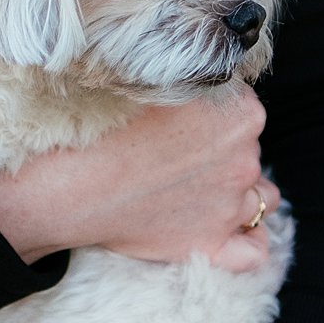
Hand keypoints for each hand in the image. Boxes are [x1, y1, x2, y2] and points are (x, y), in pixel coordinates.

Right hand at [0, 84, 278, 272]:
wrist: (64, 184)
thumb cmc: (97, 124)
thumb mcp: (147, 77)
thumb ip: (187, 75)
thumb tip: (197, 72)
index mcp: (239, 110)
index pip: (240, 102)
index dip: (208, 106)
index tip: (177, 113)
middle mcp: (244, 157)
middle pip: (248, 147)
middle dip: (220, 146)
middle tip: (171, 147)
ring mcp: (230, 204)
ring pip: (259, 194)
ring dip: (235, 187)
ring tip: (194, 185)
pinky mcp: (210, 243)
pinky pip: (253, 250)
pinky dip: (248, 240)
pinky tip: (229, 231)